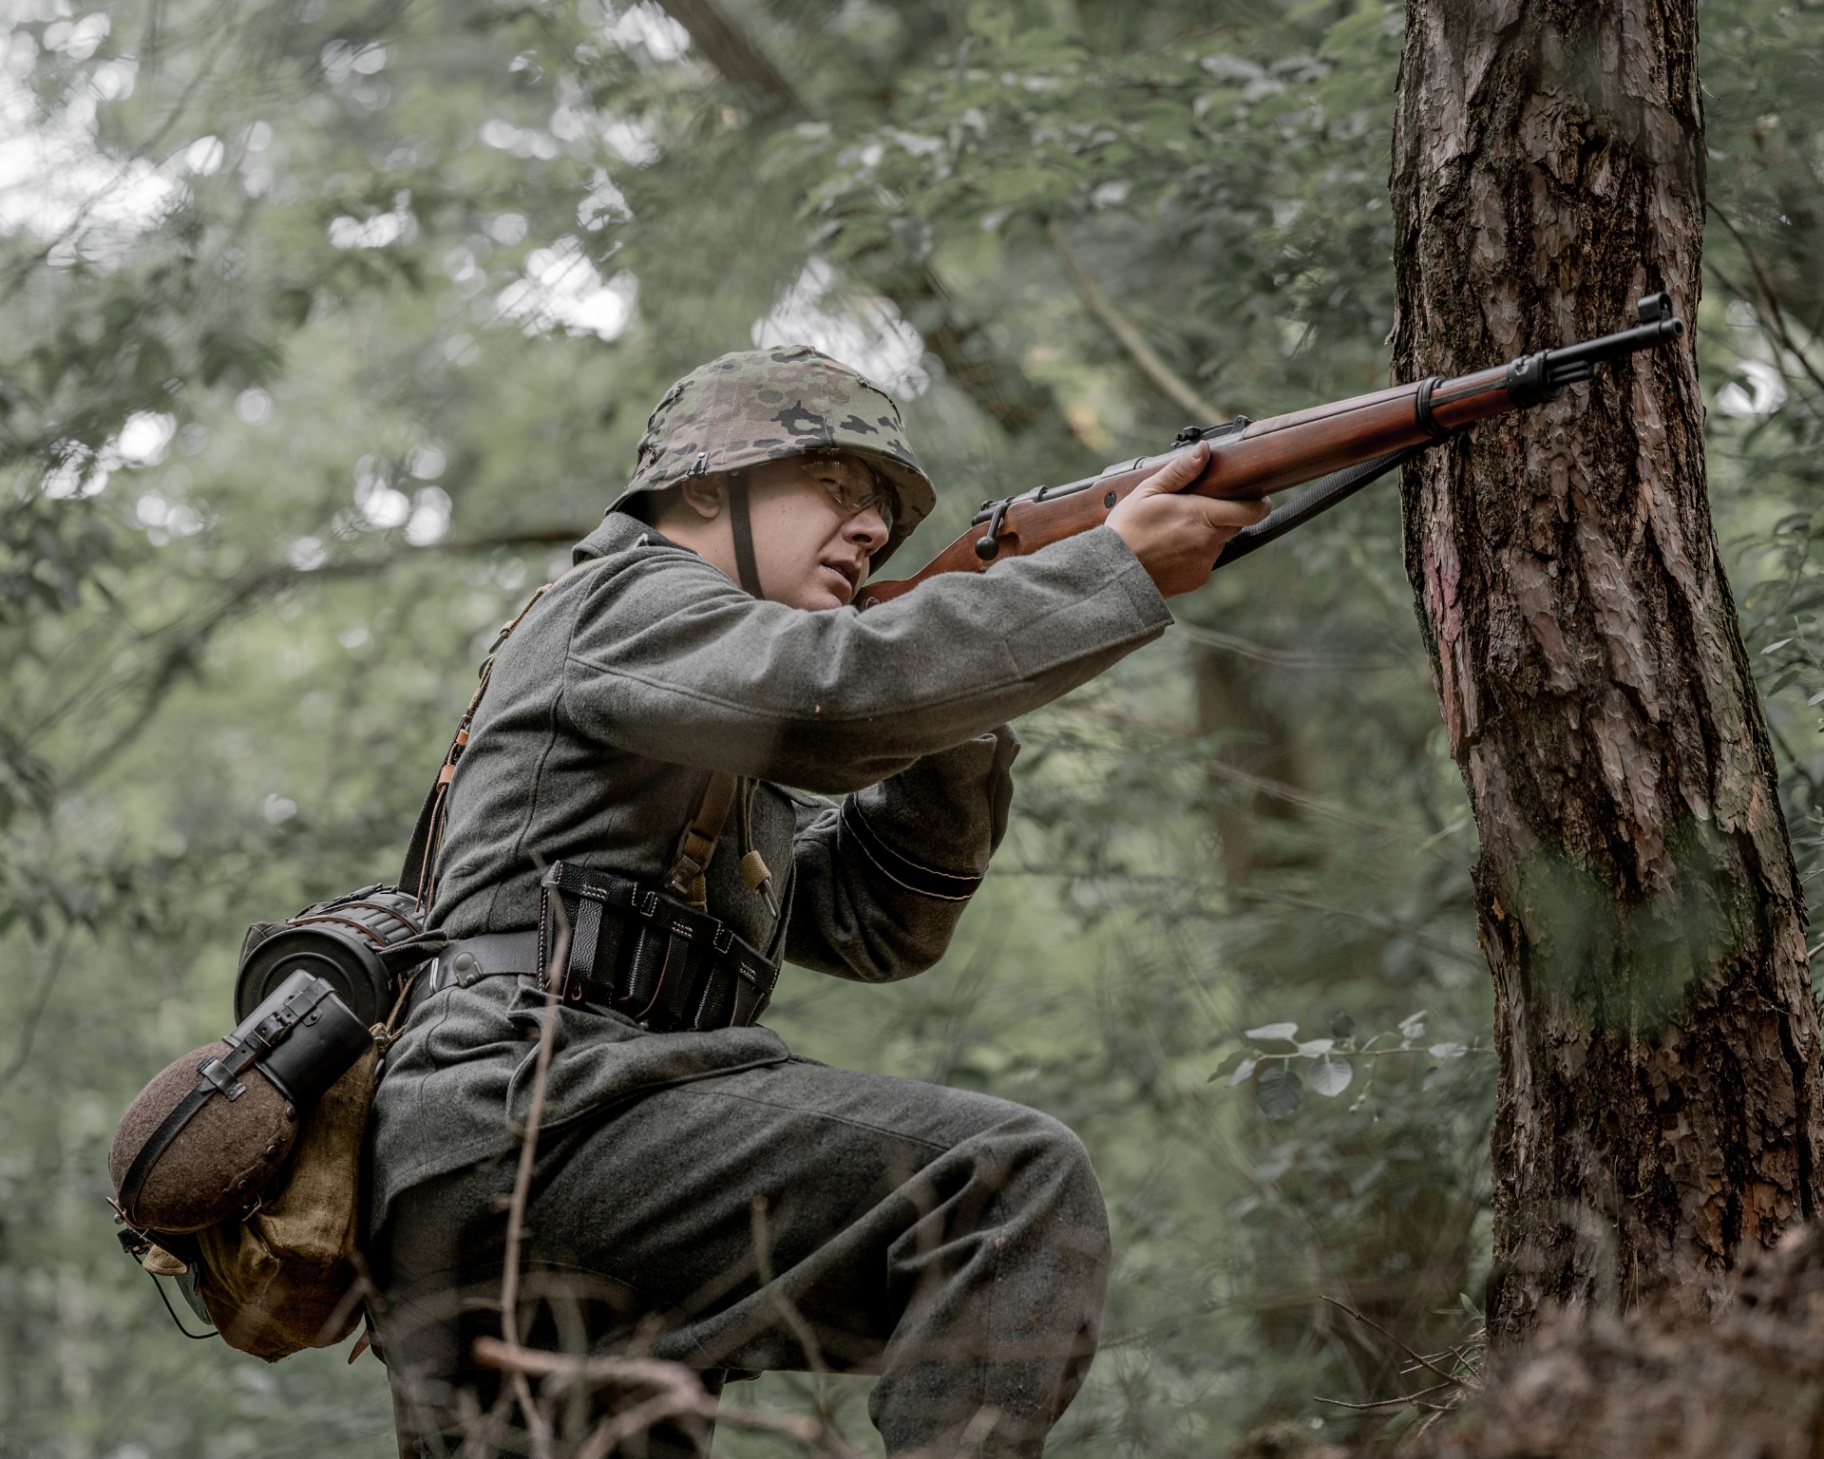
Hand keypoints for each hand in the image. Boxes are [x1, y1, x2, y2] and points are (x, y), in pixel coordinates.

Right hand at [1105, 442, 1270, 597]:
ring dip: (1205, 535)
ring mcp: (1205, 563)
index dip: (1258, 503)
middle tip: (1195, 510)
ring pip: (1217, 542)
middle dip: (1222, 515)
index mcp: (1201, 515)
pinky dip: (1193, 555)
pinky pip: (1204, 561)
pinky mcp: (1197, 579)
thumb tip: (1204, 450)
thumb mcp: (1147, 492)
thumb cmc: (1126, 531)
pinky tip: (1170, 551)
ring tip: (1173, 533)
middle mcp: (1209, 541)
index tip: (1256, 497)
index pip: (1252, 510)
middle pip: (1234, 523)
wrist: (1112, 575)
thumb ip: (1180, 471)